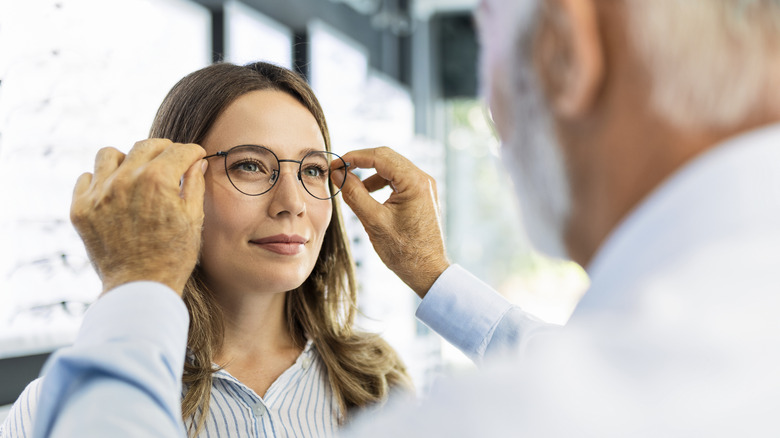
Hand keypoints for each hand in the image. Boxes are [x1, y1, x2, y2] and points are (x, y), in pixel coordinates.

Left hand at [70, 139, 206, 295]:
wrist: (139, 288)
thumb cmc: (173, 257)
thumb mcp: (194, 220)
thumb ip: (194, 186)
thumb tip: (196, 164)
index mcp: (157, 180)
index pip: (178, 151)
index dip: (192, 152)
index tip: (195, 157)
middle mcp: (125, 180)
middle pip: (146, 146)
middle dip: (164, 150)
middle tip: (171, 161)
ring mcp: (99, 194)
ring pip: (110, 154)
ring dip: (127, 159)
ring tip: (136, 173)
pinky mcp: (81, 209)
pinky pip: (86, 178)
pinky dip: (101, 180)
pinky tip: (114, 192)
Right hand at [332, 147, 449, 297]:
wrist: (427, 271)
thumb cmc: (404, 251)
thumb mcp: (373, 221)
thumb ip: (353, 194)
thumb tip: (337, 174)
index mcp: (414, 182)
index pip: (380, 156)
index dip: (353, 157)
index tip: (334, 166)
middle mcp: (423, 179)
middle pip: (386, 157)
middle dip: (360, 162)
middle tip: (339, 171)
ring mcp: (424, 187)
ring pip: (391, 167)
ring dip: (370, 173)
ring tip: (351, 186)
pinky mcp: (421, 195)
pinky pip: (397, 179)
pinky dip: (380, 182)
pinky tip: (367, 193)